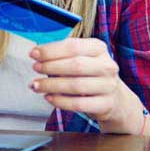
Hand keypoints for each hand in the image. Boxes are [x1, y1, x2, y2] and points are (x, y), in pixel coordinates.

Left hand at [28, 38, 142, 133]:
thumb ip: (62, 54)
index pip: (73, 46)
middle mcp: (107, 66)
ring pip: (76, 85)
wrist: (115, 99)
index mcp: (99, 48)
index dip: (51, 50)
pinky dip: (60, 101)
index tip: (34, 54)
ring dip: (51, 85)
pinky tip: (49, 97)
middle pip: (75, 65)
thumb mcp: (82, 58)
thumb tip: (37, 53)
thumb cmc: (90, 74)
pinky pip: (79, 104)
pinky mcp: (105, 104)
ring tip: (36, 85)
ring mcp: (108, 86)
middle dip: (50, 66)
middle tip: (35, 68)